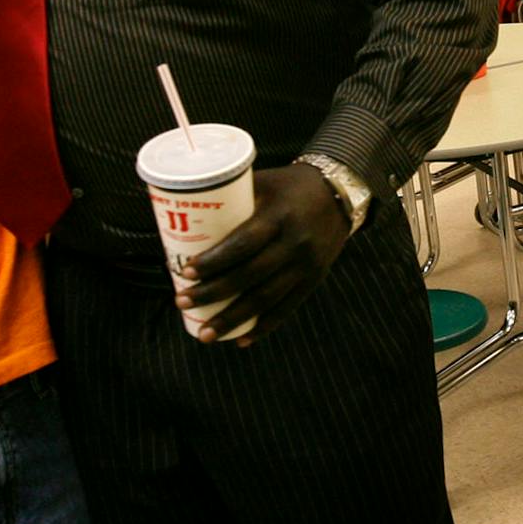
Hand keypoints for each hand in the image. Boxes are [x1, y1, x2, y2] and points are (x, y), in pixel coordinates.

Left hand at [176, 164, 350, 343]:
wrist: (340, 192)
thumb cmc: (290, 185)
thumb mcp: (264, 183)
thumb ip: (232, 200)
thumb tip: (186, 217)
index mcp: (279, 215)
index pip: (243, 244)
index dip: (214, 261)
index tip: (186, 271)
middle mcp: (295, 243)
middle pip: (250, 276)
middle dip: (213, 293)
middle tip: (182, 301)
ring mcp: (307, 265)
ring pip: (266, 299)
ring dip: (232, 319)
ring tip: (204, 333)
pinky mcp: (314, 279)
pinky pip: (286, 309)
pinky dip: (263, 327)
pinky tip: (240, 340)